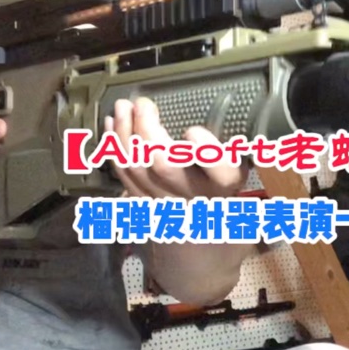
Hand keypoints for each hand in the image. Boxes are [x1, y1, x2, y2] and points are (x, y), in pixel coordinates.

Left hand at [108, 98, 246, 198]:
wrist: (197, 245)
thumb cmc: (218, 198)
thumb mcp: (236, 174)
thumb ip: (230, 150)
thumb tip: (222, 119)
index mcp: (224, 187)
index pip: (222, 173)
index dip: (206, 152)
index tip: (193, 131)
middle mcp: (193, 197)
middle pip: (165, 165)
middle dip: (147, 129)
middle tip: (143, 104)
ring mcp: (163, 203)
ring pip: (136, 167)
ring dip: (124, 132)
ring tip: (122, 107)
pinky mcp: (141, 205)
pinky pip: (122, 174)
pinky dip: (114, 146)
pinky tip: (112, 124)